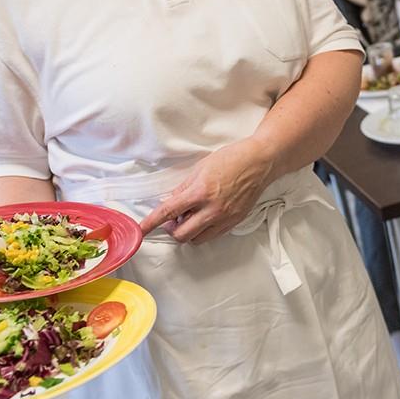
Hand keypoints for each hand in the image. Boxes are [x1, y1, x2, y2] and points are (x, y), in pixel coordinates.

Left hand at [139, 137, 273, 244]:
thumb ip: (183, 188)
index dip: (151, 223)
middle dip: (171, 229)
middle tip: (172, 218)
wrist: (259, 162)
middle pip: (181, 234)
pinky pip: (211, 236)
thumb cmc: (230, 159)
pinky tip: (203, 218)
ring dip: (187, 232)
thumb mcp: (200, 168)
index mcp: (200, 192)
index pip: (168, 212)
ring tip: (189, 216)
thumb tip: (170, 203)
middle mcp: (212, 210)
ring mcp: (224, 218)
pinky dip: (202, 231)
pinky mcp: (234, 222)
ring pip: (196, 239)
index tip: (140, 230)